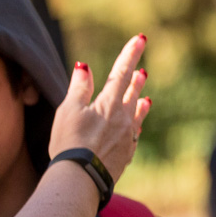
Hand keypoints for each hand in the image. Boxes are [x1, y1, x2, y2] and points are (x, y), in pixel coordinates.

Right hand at [48, 34, 152, 182]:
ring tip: (146, 99)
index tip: (141, 39)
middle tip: (143, 71)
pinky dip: (135, 127)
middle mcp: (124, 118)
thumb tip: (83, 66)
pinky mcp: (126, 155)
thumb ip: (79, 88)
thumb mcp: (69, 110)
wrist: (80, 177)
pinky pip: (134, 136)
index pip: (122, 72)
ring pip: (136, 115)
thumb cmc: (70, 141)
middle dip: (136, 81)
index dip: (131, 54)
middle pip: (132, 94)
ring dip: (140, 103)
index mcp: (110, 104)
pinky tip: (136, 128)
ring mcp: (127, 137)